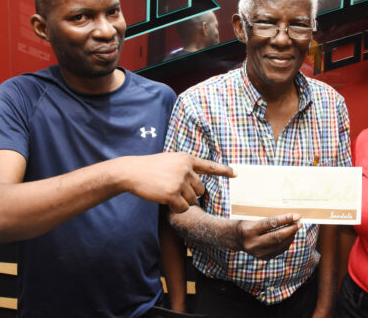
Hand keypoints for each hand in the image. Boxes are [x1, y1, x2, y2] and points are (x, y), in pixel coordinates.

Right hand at [118, 152, 234, 212]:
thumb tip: (197, 184)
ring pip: (192, 200)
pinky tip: (164, 200)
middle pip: (200, 190)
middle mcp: (186, 169)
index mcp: (186, 159)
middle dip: (189, 194)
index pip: (209, 166)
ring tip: (166, 192)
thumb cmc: (149, 168)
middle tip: (173, 189)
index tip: (236, 173)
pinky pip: (183, 208)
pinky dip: (175, 208)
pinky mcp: (172, 193)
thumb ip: (184, 168)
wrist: (131, 171)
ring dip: (181, 201)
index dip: (223, 170)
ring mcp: (180, 181)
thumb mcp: (170, 161)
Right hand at [235, 214, 301, 259]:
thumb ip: (267, 219)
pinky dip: (286, 243)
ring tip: (296, 228)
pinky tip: (289, 236)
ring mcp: (257, 252)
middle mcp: (253, 243)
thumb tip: (287, 217)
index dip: (285, 219)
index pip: (271, 224)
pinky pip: (278, 250)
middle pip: (277, 237)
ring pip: (279, 245)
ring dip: (290, 236)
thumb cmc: (244, 223)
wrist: (233, 237)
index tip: (296, 216)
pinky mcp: (262, 257)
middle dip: (291, 230)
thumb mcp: (251, 217)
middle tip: (299, 223)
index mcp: (249, 230)